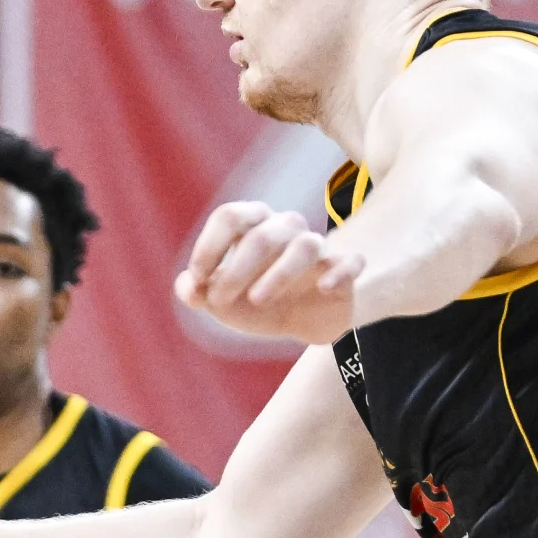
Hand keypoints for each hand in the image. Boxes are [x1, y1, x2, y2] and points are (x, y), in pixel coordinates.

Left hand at [175, 201, 364, 343]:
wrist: (302, 320)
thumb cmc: (255, 298)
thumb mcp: (221, 300)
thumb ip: (198, 291)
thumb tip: (188, 287)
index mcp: (253, 225)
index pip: (230, 216)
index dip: (209, 247)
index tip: (198, 280)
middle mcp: (286, 228)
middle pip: (262, 236)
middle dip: (236, 271)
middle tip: (219, 302)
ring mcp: (319, 248)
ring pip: (305, 246)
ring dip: (278, 274)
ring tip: (257, 300)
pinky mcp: (345, 269)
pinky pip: (350, 262)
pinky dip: (339, 273)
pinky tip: (323, 288)